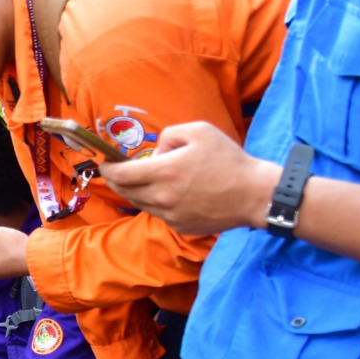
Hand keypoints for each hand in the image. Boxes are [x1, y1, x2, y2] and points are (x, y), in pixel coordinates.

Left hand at [99, 122, 280, 235]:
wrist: (255, 194)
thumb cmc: (229, 160)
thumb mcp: (199, 131)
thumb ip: (169, 135)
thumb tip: (155, 152)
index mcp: (163, 173)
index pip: (120, 175)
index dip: (107, 169)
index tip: (104, 163)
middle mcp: (162, 197)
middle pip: (125, 191)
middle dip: (116, 180)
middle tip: (115, 171)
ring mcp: (170, 215)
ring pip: (140, 204)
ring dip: (135, 192)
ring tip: (141, 180)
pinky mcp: (181, 226)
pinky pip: (158, 214)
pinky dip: (155, 203)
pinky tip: (167, 193)